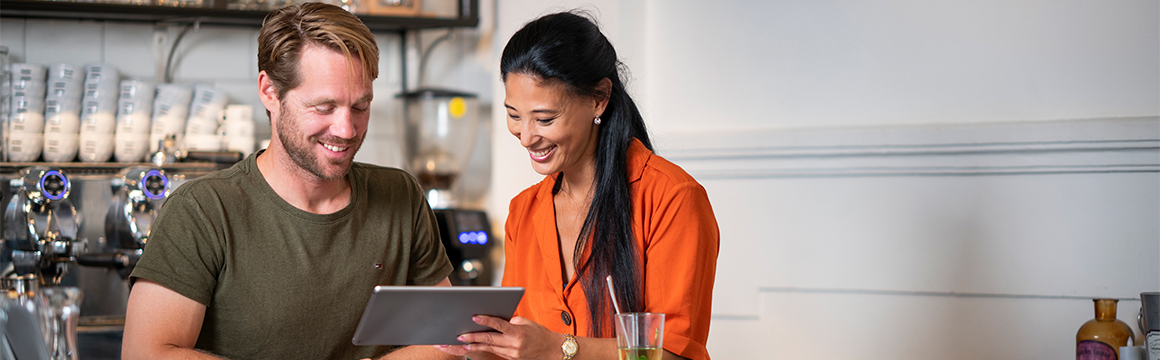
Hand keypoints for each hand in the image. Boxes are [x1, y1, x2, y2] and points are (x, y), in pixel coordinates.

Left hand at [439, 315, 563, 359]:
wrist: (552, 350)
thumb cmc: (539, 333)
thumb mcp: (526, 322)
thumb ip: (510, 321)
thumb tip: (493, 320)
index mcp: (518, 332)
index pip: (500, 325)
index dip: (487, 321)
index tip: (474, 317)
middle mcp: (514, 345)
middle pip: (489, 340)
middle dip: (472, 338)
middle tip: (458, 335)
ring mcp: (511, 354)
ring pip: (488, 348)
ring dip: (471, 346)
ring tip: (457, 343)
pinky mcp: (510, 359)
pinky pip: (493, 353)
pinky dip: (480, 350)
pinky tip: (469, 348)